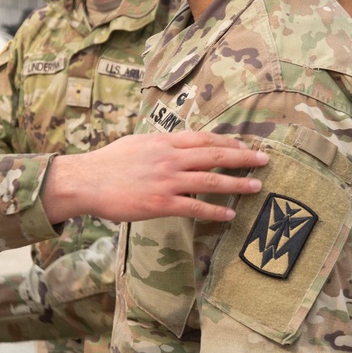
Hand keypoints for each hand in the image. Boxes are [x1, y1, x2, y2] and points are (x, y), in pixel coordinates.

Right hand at [42, 131, 266, 223]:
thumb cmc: (107, 162)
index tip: (246, 145)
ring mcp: (167, 180)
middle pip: (215, 155)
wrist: (86, 181)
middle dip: (244, 157)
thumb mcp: (136, 143)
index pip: (204, 138)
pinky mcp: (161, 203)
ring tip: (256, 186)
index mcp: (164, 141)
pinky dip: (215, 211)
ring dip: (238, 183)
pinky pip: (195, 207)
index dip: (228, 141)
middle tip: (265, 160)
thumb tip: (173, 144)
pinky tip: (230, 214)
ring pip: (211, 180)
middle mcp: (170, 158)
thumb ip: (158, 144)